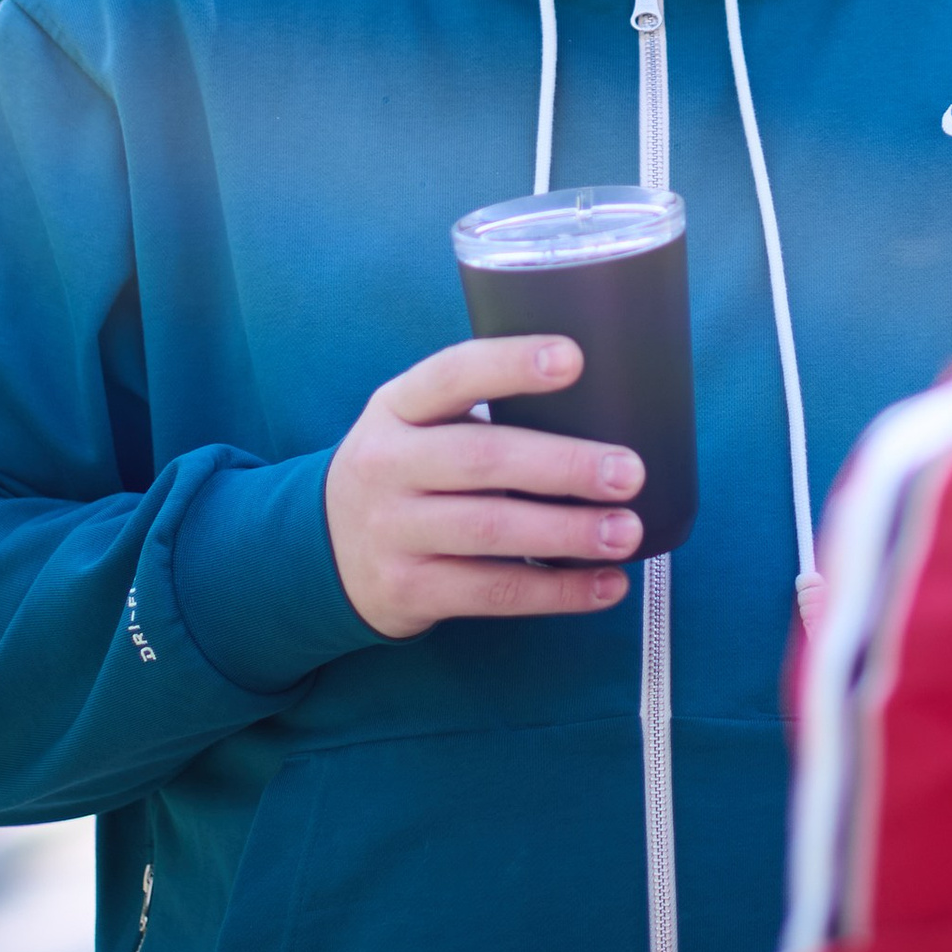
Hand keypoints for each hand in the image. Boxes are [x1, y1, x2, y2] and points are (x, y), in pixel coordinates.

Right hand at [324, 335, 644, 638]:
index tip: (574, 359)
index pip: (453, 374)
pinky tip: (606, 586)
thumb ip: (479, 414)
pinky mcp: (408, 590)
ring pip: (489, 530)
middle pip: (481, 458)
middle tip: (629, 472)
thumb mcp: (415, 424)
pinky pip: (492, 593)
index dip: (511, 363)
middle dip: (562, 464)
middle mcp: (386, 464)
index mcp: (397, 406)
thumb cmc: (406, 471)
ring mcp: (392, 531)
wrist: (322, 550)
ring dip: (567, 532)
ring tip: (627, 531)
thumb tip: (602, 411)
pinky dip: (556, 591)